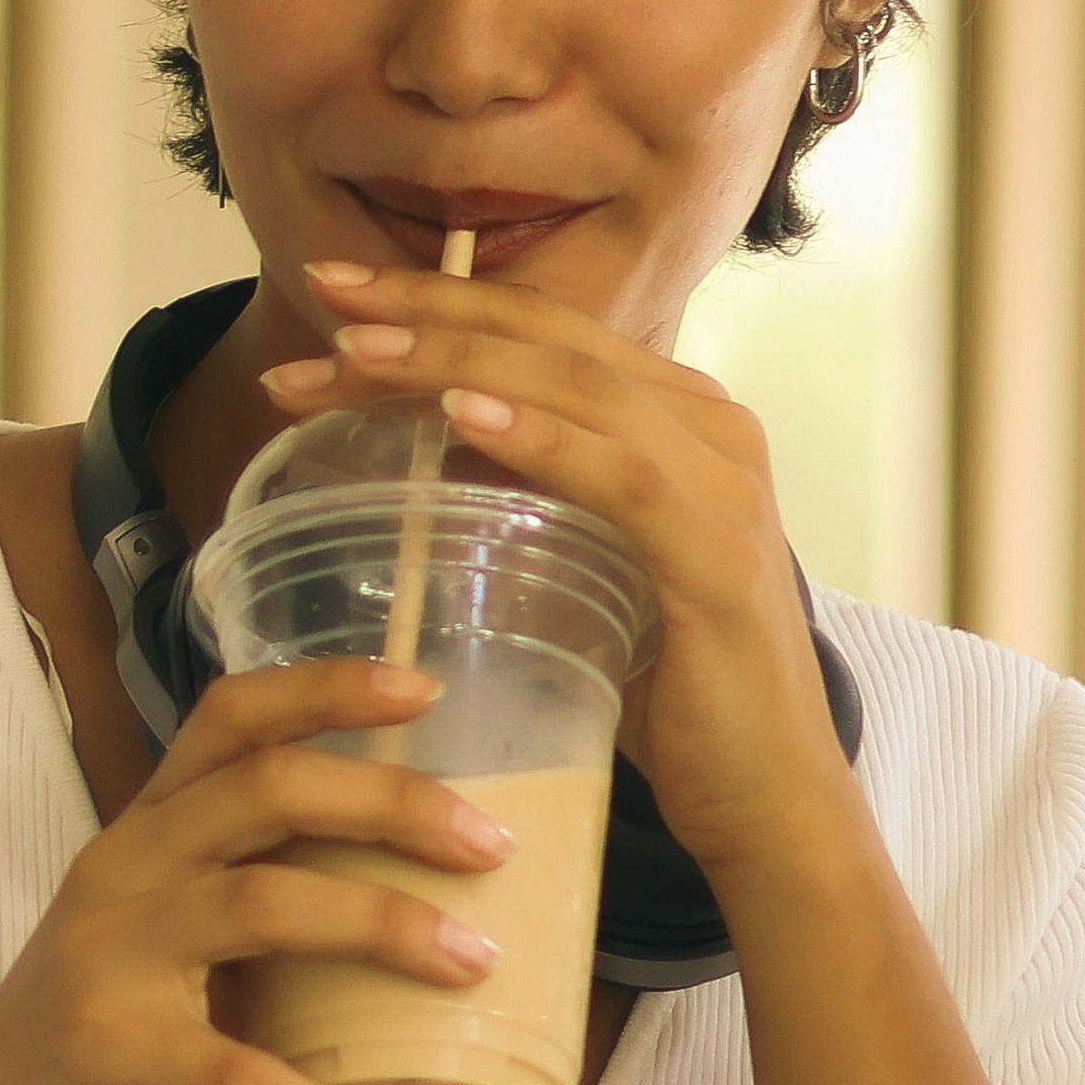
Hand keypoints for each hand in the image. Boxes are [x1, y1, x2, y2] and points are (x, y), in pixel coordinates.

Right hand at [0, 650, 513, 1084]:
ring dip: (383, 924)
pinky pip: (237, 1073)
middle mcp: (124, 871)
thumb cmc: (101, 1047)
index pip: (229, 721)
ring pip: (261, 904)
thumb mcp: (174, 955)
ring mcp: (107, 955)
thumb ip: (262, 919)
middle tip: (490, 846)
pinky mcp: (106, 1048)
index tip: (426, 688)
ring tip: (475, 966)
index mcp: (146, 835)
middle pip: (265, 790)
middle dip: (390, 802)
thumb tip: (431, 912)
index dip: (326, 689)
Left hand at [267, 259, 856, 878]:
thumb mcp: (582, 563)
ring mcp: (724, 485)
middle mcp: (712, 428)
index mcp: (679, 419)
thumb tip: (432, 437)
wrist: (762, 797)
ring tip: (356, 352)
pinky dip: (536, 437)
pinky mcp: (717, 554)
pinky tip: (457, 418)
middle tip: (322, 294)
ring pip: (575, 387)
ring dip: (454, 361)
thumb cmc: (664, 688)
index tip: (331, 287)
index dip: (437, 298)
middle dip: (426, 311)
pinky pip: (617, 475)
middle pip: (549, 338)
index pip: (543, 330)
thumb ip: (531, 492)